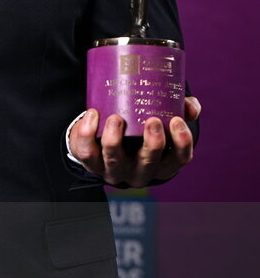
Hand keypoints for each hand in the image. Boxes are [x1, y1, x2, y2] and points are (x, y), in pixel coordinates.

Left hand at [69, 96, 200, 187]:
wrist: (103, 135)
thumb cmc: (139, 126)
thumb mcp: (161, 119)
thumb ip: (179, 108)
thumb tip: (190, 105)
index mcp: (162, 162)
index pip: (180, 159)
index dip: (182, 143)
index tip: (177, 120)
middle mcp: (140, 171)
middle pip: (149, 164)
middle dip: (152, 144)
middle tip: (152, 120)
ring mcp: (114, 170)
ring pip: (114, 161)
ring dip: (115, 139)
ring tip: (116, 118)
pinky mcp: (91, 163)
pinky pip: (87, 152)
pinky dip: (87, 133)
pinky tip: (92, 114)